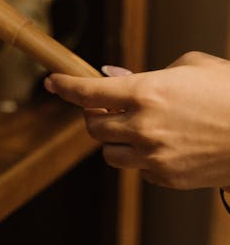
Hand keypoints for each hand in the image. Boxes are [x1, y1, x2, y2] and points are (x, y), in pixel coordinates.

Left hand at [44, 52, 229, 189]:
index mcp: (146, 93)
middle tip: (107, 108)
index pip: (87, 92)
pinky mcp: (167, 178)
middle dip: (95, 116)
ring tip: (137, 128)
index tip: (53, 83)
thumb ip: (147, 74)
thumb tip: (114, 79)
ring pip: (110, 153)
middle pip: (93, 127)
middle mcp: (143, 127)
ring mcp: (154, 156)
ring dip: (115, 140)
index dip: (65, 86)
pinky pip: (138, 169)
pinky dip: (141, 158)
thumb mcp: (190, 66)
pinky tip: (164, 144)